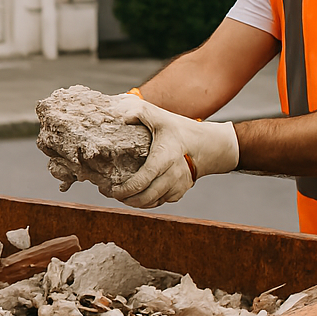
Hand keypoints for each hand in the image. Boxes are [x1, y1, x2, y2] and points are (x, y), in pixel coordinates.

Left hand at [100, 94, 238, 207]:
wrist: (203, 143)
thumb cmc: (177, 130)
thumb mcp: (159, 117)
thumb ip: (140, 112)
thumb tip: (120, 115)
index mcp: (165, 156)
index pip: (144, 178)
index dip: (127, 188)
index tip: (113, 190)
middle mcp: (174, 173)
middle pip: (147, 196)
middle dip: (128, 199)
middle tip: (113, 194)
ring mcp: (179, 183)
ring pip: (154, 202)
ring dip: (136, 203)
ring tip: (123, 197)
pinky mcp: (180, 190)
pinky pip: (161, 202)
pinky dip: (148, 203)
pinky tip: (137, 197)